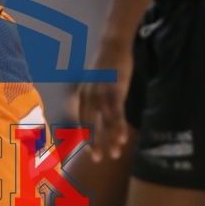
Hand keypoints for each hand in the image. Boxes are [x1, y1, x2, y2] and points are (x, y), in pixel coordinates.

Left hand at [79, 41, 133, 162]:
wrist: (113, 45)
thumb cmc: (106, 66)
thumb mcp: (95, 83)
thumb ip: (95, 98)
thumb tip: (99, 111)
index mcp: (82, 97)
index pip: (82, 122)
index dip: (86, 138)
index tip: (90, 151)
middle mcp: (88, 97)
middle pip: (90, 125)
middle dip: (94, 144)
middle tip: (97, 160)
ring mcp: (101, 94)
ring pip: (105, 123)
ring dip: (110, 140)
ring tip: (115, 154)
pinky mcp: (114, 90)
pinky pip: (116, 113)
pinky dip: (118, 127)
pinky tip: (122, 139)